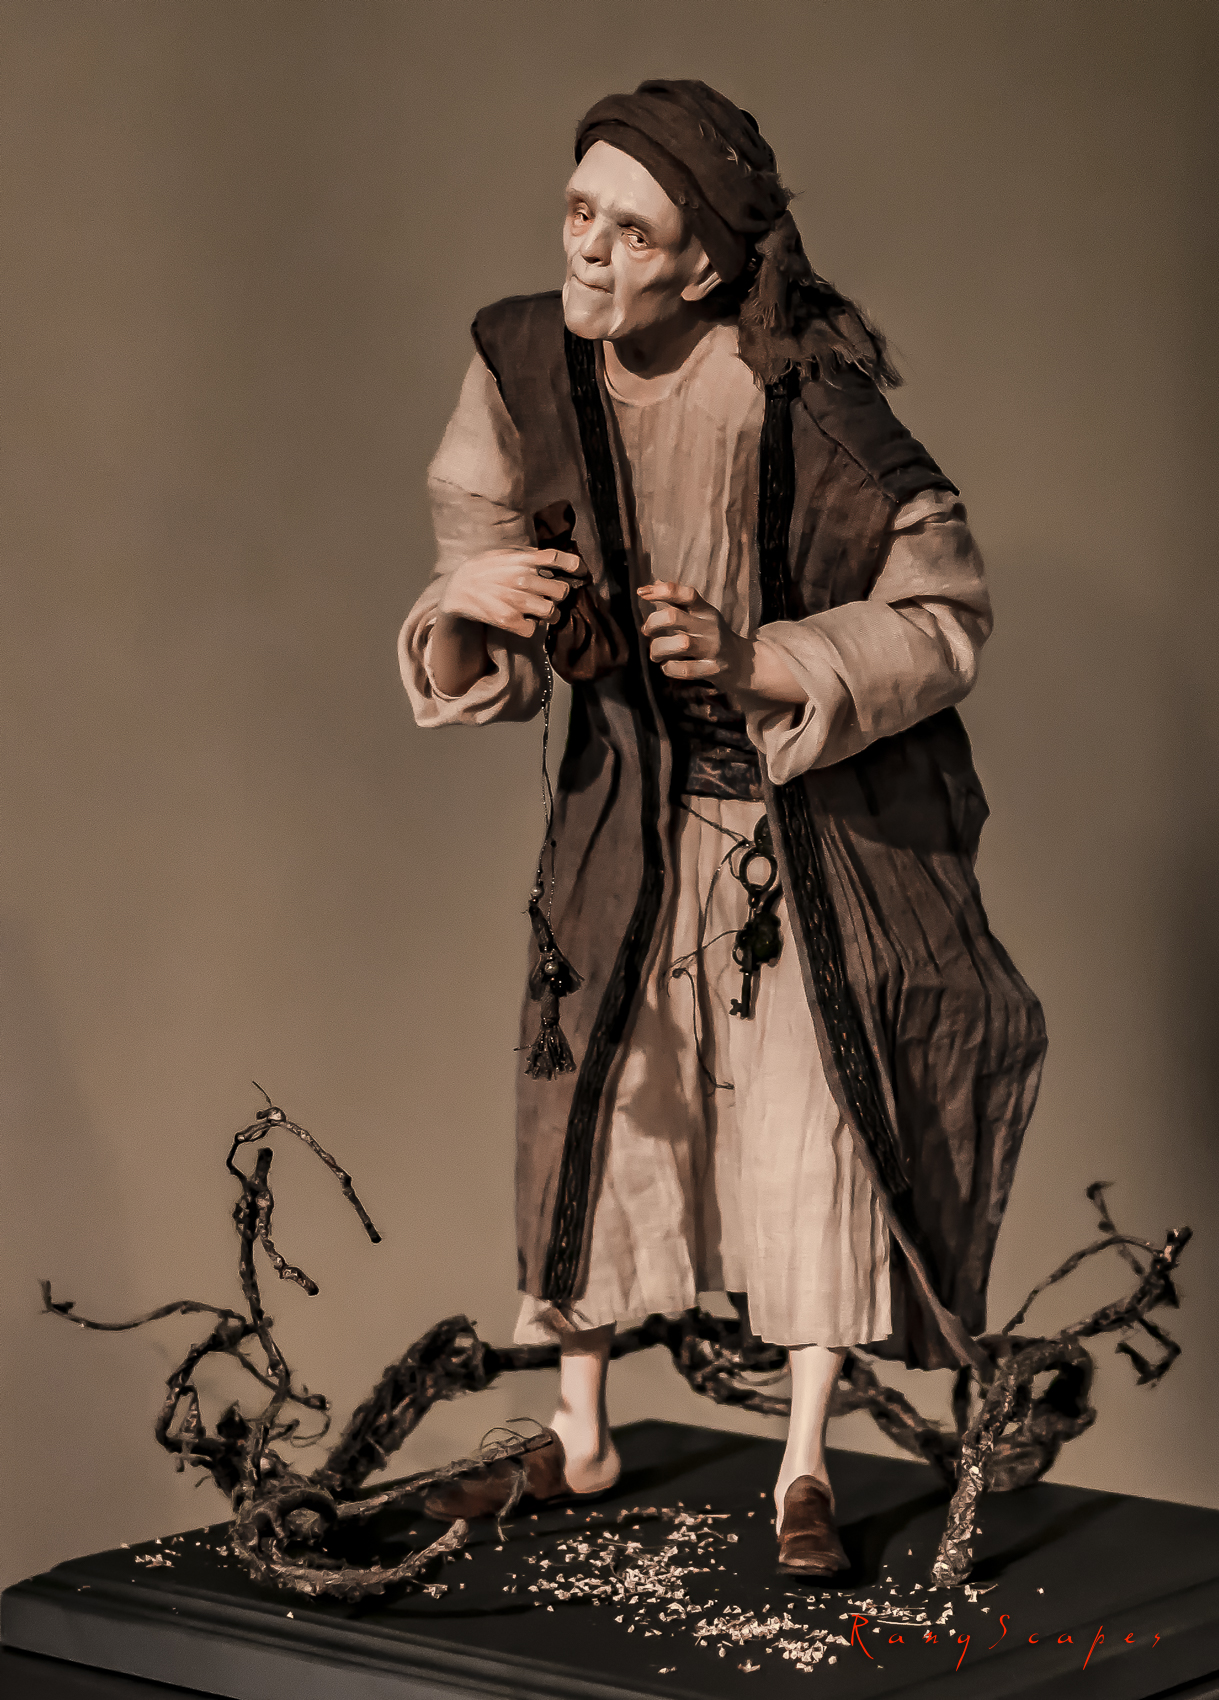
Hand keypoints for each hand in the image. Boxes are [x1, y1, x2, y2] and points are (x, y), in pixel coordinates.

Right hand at [439, 546, 588, 639]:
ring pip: (552, 612)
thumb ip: (529, 556)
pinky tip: (524, 621)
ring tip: (539, 612)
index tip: (581, 573)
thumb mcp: (505, 553)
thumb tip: (555, 560)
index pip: (558, 559)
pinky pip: (534, 629)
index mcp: (524, 560)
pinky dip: (531, 627)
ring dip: (549, 614)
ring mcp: (516, 600)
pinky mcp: (509, 620)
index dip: (576, 567)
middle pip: (562, 591)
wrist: (457, 589)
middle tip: (550, 597)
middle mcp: (522, 578)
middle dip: (558, 595)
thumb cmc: (484, 569)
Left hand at [637, 581, 807, 705]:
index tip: (642, 593)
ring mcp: (712, 649)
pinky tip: (668, 666)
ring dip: (658, 649)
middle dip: (652, 623)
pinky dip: (669, 669)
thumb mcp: (700, 615)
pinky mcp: (713, 669)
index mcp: (705, 611)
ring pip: (678, 644)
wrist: (744, 664)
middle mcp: (709, 627)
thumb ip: (677, 601)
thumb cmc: (712, 636)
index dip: (661, 591)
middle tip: (647, 631)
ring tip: (655, 654)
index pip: (685, 593)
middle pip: (673, 617)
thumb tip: (653, 584)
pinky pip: (684, 670)